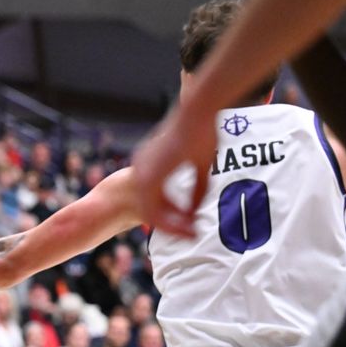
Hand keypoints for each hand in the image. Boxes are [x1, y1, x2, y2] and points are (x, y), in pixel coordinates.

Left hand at [131, 102, 216, 236]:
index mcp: (150, 163)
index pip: (156, 197)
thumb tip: (195, 211)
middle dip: (171, 224)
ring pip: (151, 212)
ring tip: (192, 234)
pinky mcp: (148, 178)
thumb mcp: (201, 166)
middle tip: (191, 234)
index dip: (173, 213)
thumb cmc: (203, 132)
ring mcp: (143, 173)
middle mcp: (142, 169)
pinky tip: (186, 227)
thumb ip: (196, 190)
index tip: (190, 222)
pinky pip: (153, 210)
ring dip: (172, 226)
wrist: (197, 112)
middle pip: (151, 207)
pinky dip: (169, 222)